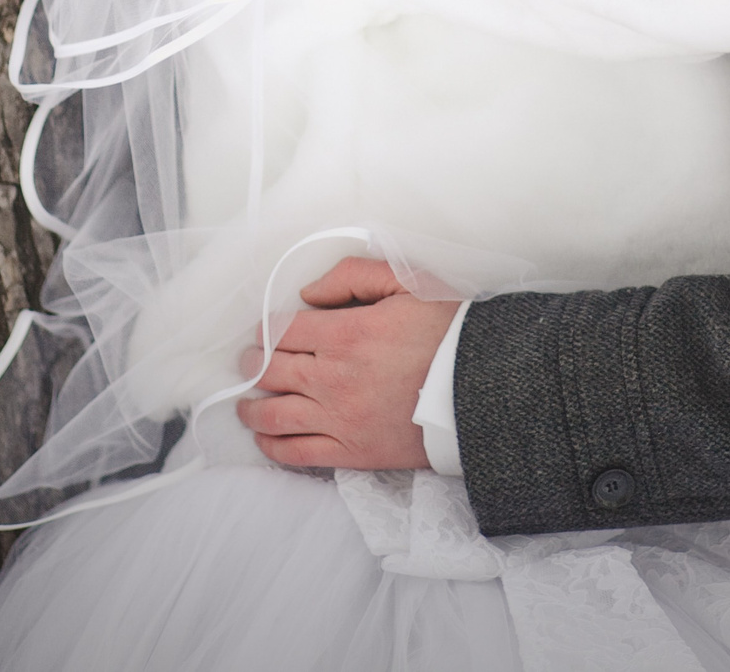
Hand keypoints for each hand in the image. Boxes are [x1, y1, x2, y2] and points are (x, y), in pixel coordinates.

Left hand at [233, 257, 457, 470]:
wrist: (483, 389)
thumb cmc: (448, 332)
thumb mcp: (407, 283)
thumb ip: (352, 276)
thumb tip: (307, 293)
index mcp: (345, 333)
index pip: (281, 332)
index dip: (265, 331)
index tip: (262, 334)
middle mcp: (333, 378)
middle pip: (270, 372)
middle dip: (252, 365)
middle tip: (248, 363)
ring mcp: (340, 419)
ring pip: (274, 416)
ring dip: (251, 409)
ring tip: (246, 405)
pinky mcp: (353, 452)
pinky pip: (297, 454)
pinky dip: (272, 447)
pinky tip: (265, 440)